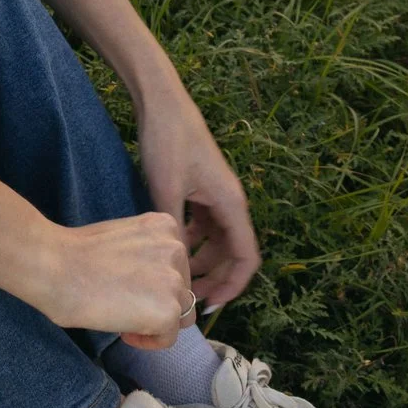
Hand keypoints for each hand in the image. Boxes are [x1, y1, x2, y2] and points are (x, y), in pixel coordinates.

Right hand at [35, 211, 194, 347]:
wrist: (55, 266)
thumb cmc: (74, 253)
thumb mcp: (122, 239)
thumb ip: (146, 255)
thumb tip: (153, 283)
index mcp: (165, 226)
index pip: (176, 265)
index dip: (153, 282)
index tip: (126, 286)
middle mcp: (177, 249)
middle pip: (182, 290)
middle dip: (157, 302)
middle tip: (123, 304)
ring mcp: (175, 280)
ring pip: (179, 316)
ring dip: (153, 321)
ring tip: (122, 317)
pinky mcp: (168, 310)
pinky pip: (168, 338)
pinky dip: (147, 340)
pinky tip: (123, 331)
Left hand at [135, 92, 259, 313]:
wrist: (160, 102)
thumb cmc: (167, 141)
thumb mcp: (168, 190)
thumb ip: (176, 229)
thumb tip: (177, 268)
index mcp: (231, 204)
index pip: (246, 257)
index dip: (233, 285)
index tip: (210, 305)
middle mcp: (229, 201)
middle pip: (232, 252)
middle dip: (216, 278)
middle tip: (191, 300)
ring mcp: (215, 194)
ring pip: (217, 239)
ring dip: (202, 260)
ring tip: (179, 279)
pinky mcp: (200, 187)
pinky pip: (204, 224)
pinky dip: (193, 239)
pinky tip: (172, 247)